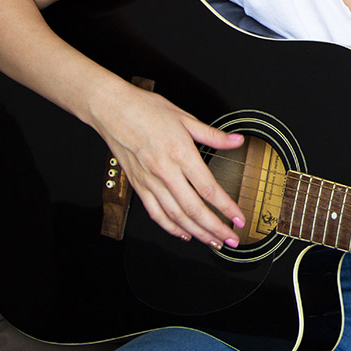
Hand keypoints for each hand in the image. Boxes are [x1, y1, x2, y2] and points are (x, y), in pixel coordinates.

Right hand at [95, 81, 245, 247]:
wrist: (112, 110)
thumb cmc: (146, 110)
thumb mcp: (185, 118)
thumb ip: (213, 135)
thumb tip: (236, 141)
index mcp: (181, 154)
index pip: (209, 188)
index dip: (226, 207)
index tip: (238, 218)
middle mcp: (165, 172)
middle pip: (194, 209)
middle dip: (215, 227)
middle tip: (231, 239)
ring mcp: (150, 181)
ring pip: (176, 215)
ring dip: (196, 232)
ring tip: (213, 241)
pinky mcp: (138, 186)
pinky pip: (156, 213)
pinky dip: (170, 227)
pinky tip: (184, 233)